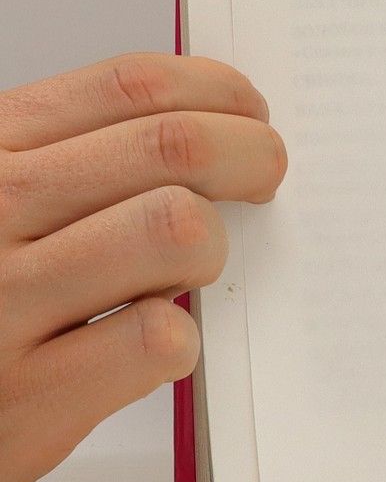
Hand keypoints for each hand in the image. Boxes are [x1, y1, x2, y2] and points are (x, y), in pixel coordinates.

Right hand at [0, 53, 284, 481]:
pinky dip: (177, 343)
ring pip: (177, 228)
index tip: (250, 114)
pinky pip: (157, 337)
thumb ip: (72, 162)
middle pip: (174, 145)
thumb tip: (213, 125)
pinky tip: (148, 347)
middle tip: (263, 182)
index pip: (130, 85)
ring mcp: (2, 303)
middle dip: (251, 156)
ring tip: (188, 273)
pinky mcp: (26, 396)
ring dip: (209, 248)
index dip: (219, 93)